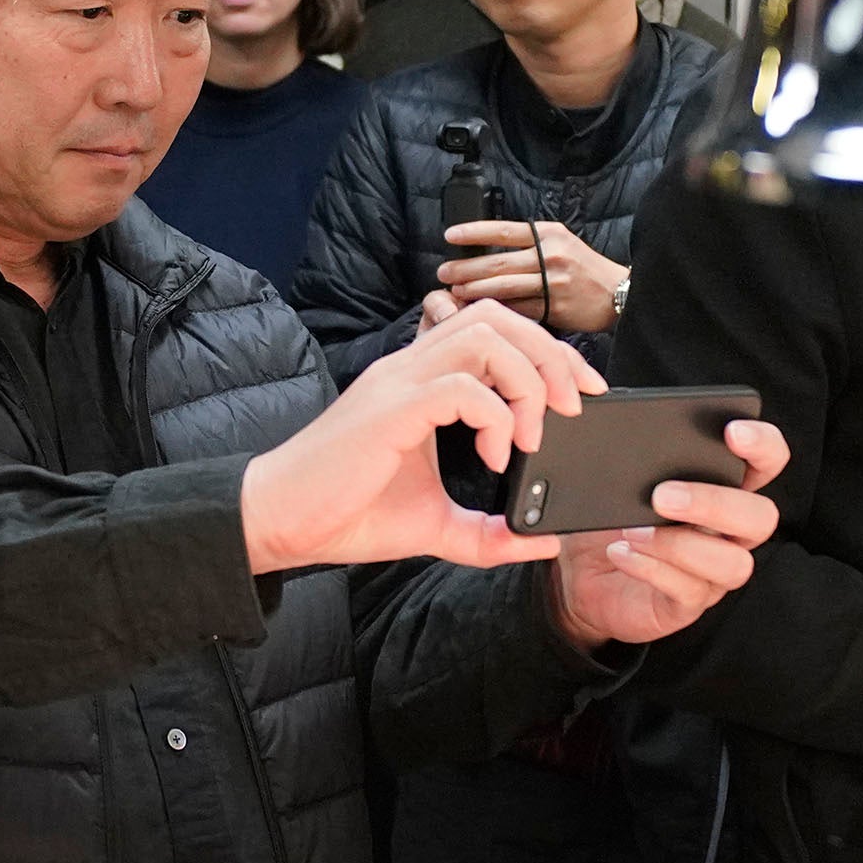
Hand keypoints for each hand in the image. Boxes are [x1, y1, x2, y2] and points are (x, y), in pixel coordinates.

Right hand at [240, 300, 599, 572]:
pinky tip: (495, 456)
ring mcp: (399, 384)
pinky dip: (496, 417)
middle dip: (552, 354)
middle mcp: (410, 369)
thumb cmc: (348, 513)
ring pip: (485, 337)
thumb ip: (489, 533)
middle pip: (497, 318)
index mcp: (422, 381)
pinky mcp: (390, 410)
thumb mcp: (436, 526)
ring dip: (527, 381)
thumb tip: (543, 543)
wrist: (281, 524)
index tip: (581, 393)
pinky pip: (461, 387)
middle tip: (575, 406)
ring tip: (532, 435)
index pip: (494, 330)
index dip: (547, 350)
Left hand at [437, 221, 627, 333]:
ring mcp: (554, 282)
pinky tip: (481, 310)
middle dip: (466, 268)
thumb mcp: (562, 243)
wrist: (620, 293)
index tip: (451, 236)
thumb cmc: (586, 269)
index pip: (504, 230)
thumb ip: (531, 244)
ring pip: (504, 287)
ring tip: (454, 293)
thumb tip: (488, 252)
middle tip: (444, 273)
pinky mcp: (556, 308)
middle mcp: (551, 255)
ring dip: (475, 290)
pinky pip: (519, 309)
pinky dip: (497, 310)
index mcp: (550, 234)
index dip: (474, 233)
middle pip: (499, 262)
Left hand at [551, 421, 790, 650]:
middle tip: (661, 494)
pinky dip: (652, 569)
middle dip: (715, 502)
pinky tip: (622, 553)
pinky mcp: (687, 604)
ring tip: (632, 531)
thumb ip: (629, 443)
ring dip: (680, 544)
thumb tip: (616, 402)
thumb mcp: (616, 476)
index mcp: (725, 487)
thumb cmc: (610, 517)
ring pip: (733, 562)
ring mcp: (713, 571)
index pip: (768, 462)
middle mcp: (731, 531)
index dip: (763, 446)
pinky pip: (689, 591)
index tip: (733, 433)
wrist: (578, 574)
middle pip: (761, 517)